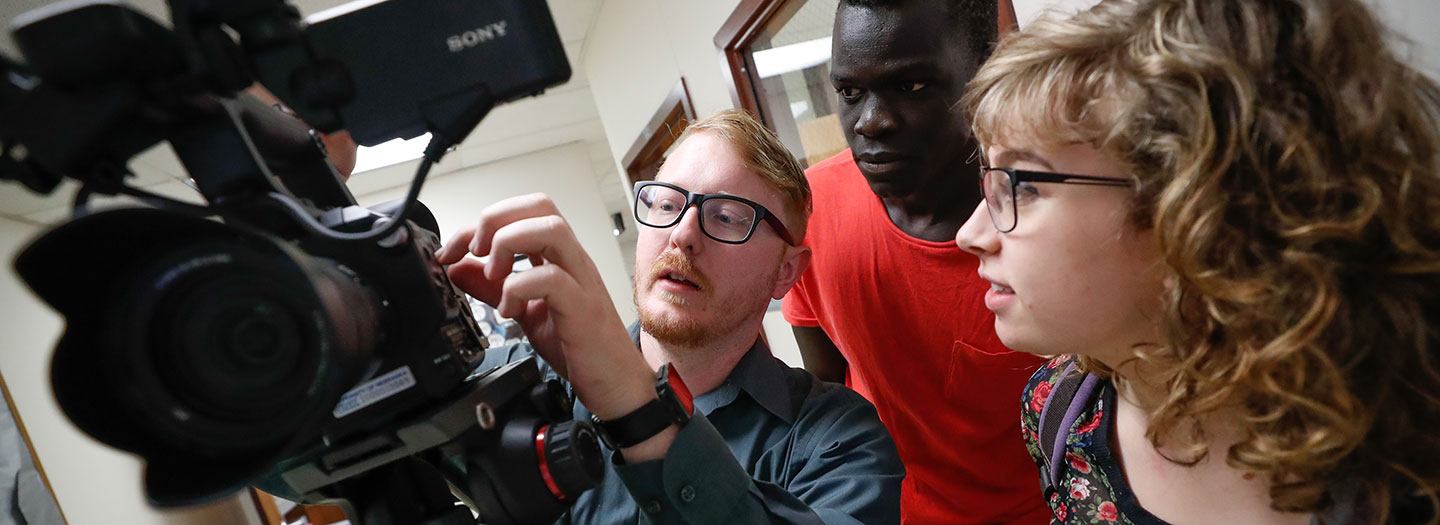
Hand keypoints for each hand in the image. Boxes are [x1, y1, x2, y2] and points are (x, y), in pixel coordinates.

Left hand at [435, 194, 656, 419]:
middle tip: (474, 252)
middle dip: (495, 220)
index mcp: (558, 257)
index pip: (521, 214)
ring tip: (493, 274)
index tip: (451, 251)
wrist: (616, 385)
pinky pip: (552, 279)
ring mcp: (581, 280)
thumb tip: (459, 269)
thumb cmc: (579, 347)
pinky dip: (518, 289)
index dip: (478, 225)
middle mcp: (572, 260)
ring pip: (551, 229)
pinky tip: (508, 310)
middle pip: (539, 206)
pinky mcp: (583, 308)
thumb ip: (492, 289)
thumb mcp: (524, 313)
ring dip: (509, 244)